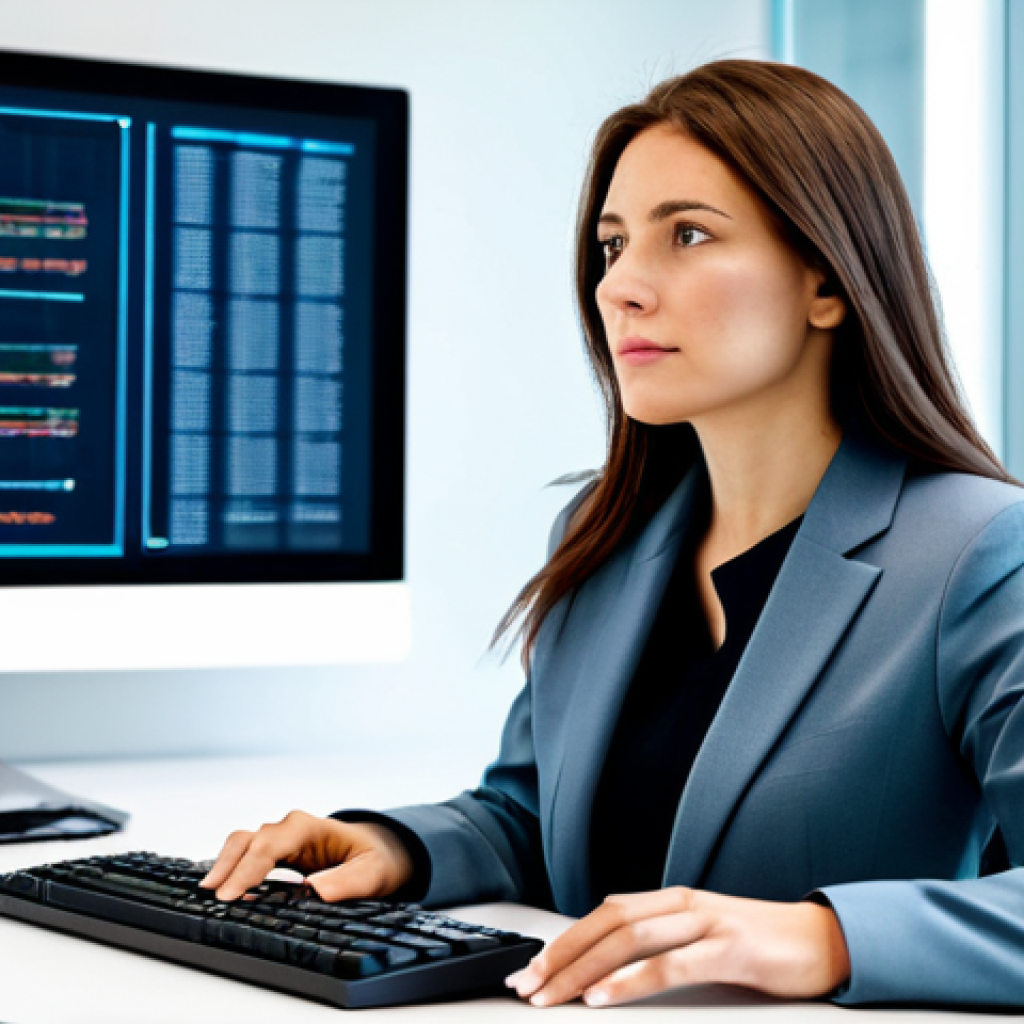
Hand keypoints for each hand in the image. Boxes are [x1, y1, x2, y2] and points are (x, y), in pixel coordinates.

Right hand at [199, 810, 414, 902]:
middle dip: (227, 865)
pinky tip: (223, 889)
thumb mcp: (372, 872)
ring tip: (208, 893)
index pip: (270, 845)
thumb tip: (316, 889)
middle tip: (211, 895)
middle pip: (248, 841)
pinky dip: (232, 869)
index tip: (231, 894)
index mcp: (310, 828)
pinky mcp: (278, 853)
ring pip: (242, 845)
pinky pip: (248, 856)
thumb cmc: (376, 859)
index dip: (248, 869)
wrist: (380, 852)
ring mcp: (282, 840)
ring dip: (224, 865)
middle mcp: (290, 829)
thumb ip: (347, 881)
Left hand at [506, 887, 849, 1006]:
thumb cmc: (759, 944)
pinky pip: (671, 963)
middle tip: (528, 986)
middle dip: (562, 956)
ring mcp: (706, 922)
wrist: (824, 940)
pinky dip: (631, 980)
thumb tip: (609, 960)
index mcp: (672, 900)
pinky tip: (605, 997)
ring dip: (584, 968)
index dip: (565, 940)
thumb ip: (662, 942)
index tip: (533, 969)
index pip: (604, 915)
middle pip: (607, 923)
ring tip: (553, 994)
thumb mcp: (702, 937)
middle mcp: (682, 904)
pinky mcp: (730, 948)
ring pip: (630, 939)